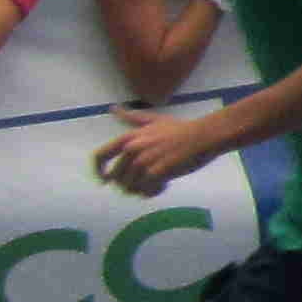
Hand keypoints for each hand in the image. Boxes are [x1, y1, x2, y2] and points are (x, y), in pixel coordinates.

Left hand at [93, 107, 209, 195]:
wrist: (203, 136)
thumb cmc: (180, 129)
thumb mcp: (153, 120)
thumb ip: (131, 117)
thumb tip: (112, 109)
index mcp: (129, 138)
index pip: (100, 156)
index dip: (99, 170)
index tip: (105, 179)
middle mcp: (132, 150)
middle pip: (116, 177)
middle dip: (127, 183)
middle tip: (144, 182)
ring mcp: (144, 162)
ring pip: (130, 186)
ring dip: (142, 188)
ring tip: (156, 183)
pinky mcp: (157, 173)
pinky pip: (146, 191)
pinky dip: (153, 192)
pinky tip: (163, 186)